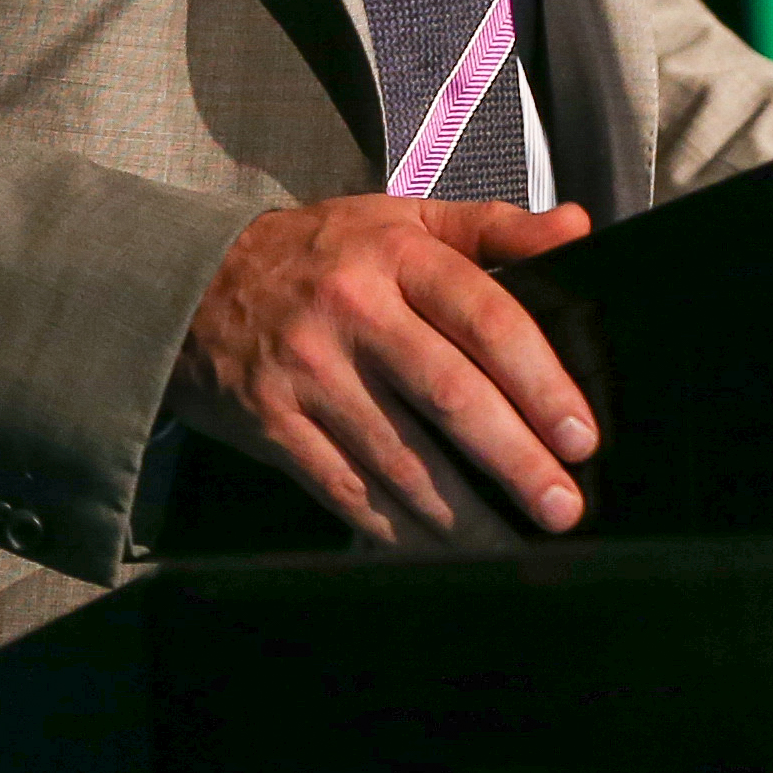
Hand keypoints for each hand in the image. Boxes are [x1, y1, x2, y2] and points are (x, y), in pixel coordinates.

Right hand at [171, 194, 597, 541]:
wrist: (193, 283)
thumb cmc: (320, 253)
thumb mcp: (401, 219)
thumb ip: (493, 227)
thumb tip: (579, 229)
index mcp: (395, 254)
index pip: (483, 317)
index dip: (538, 381)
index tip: (580, 435)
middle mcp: (352, 311)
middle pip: (448, 394)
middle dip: (514, 459)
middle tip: (563, 507)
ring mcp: (309, 374)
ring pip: (402, 457)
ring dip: (466, 515)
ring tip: (518, 547)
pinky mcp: (276, 428)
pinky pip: (350, 492)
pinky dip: (400, 532)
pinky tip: (442, 552)